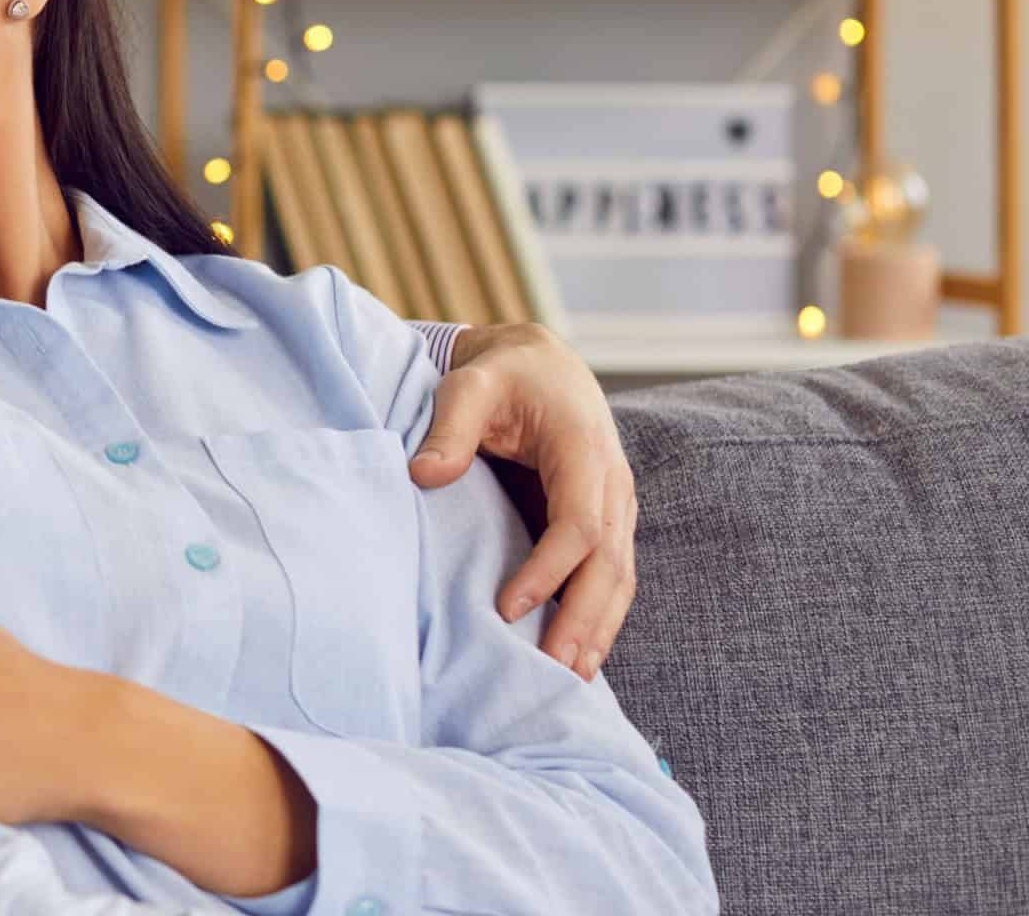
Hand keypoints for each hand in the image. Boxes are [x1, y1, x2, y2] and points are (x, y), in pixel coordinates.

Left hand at [411, 323, 635, 680]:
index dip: (548, 571)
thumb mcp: (469, 386)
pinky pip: (613, 575)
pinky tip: (581, 655)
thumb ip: (450, 428)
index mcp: (585, 450)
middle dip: (583, 620)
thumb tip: (424, 475)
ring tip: (572, 680)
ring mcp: (617, 505)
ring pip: (620, 577)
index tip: (510, 608)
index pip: (579, 525)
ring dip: (599, 629)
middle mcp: (613, 483)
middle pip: (610, 564)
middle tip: (553, 672)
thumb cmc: (502, 377)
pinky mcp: (608, 521)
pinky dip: (601, 617)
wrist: (543, 366)